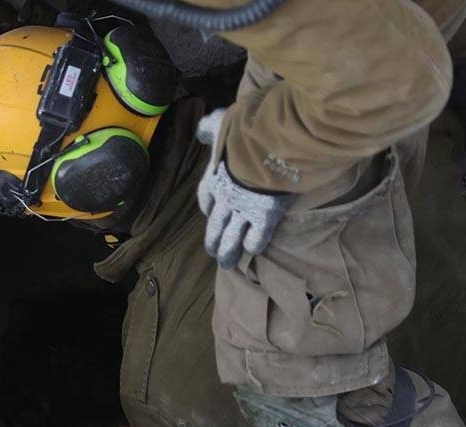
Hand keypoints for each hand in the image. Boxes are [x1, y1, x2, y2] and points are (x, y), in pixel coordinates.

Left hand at [196, 108, 293, 268]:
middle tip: (213, 253)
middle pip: (215, 225)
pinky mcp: (264, 216)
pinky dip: (254, 244)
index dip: (207, 208)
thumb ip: (209, 128)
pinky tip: (254, 250)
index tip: (208, 213)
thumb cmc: (243, 132)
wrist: (265, 144)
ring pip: (231, 238)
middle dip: (213, 240)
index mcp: (214, 179)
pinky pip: (257, 236)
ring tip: (227, 264)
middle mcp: (226, 199)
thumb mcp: (220, 123)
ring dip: (228, 252)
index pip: (206, 199)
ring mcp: (244, 210)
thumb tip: (200, 131)